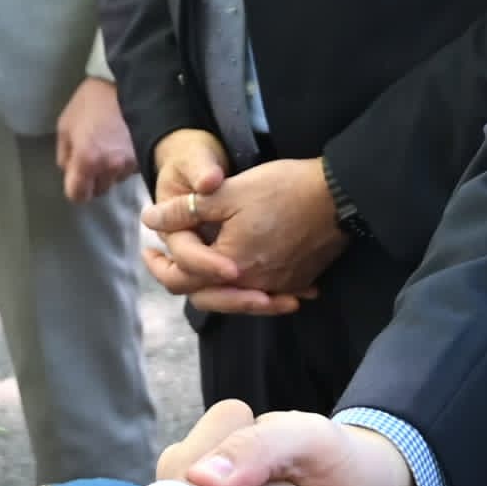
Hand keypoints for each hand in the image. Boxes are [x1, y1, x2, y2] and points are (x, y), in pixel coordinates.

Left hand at [55, 78, 137, 201]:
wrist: (131, 84)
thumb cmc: (94, 101)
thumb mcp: (66, 123)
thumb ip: (64, 152)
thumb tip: (68, 169)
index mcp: (87, 161)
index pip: (78, 196)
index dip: (76, 189)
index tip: (78, 180)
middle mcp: (111, 168)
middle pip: (99, 190)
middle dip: (95, 179)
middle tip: (94, 158)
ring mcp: (131, 164)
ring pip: (117, 179)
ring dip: (112, 170)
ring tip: (111, 146)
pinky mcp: (146, 157)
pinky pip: (131, 169)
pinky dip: (126, 162)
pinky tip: (124, 143)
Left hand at [142, 155, 346, 316]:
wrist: (339, 195)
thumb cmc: (282, 189)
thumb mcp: (227, 192)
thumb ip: (185, 210)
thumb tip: (149, 220)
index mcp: (229, 265)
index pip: (181, 279)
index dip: (159, 265)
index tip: (147, 250)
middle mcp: (252, 284)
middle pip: (206, 297)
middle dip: (182, 279)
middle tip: (164, 261)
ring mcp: (278, 286)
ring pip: (234, 297)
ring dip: (213, 285)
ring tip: (199, 266)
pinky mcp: (297, 281)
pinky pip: (265, 292)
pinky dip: (248, 285)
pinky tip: (242, 269)